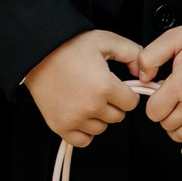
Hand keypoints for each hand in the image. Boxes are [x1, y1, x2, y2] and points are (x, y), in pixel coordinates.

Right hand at [24, 30, 142, 146]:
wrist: (37, 53)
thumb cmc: (68, 46)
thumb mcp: (105, 40)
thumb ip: (132, 53)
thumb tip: (145, 74)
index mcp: (104, 87)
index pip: (132, 103)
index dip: (126, 92)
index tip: (116, 85)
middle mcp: (90, 106)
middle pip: (118, 117)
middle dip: (113, 104)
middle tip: (99, 88)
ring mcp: (74, 119)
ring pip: (101, 128)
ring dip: (98, 117)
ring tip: (86, 97)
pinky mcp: (60, 126)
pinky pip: (83, 140)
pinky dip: (84, 131)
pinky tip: (80, 114)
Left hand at [137, 26, 181, 157]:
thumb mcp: (174, 38)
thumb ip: (151, 56)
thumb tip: (143, 78)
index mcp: (181, 85)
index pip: (154, 112)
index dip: (154, 106)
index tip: (160, 99)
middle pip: (168, 125)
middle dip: (165, 116)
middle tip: (172, 104)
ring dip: (177, 130)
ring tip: (180, 118)